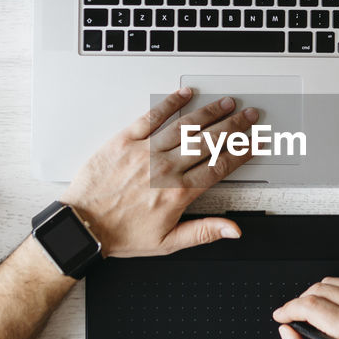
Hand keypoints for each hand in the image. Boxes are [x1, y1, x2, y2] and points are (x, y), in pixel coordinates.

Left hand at [59, 88, 258, 257]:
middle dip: (234, 127)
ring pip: (185, 127)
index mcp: (178, 193)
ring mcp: (145, 153)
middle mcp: (165, 169)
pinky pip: (151, 118)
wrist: (83, 226)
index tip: (254, 143)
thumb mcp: (167, 243)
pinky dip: (169, 104)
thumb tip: (233, 230)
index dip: (241, 153)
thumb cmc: (121, 234)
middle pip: (208, 142)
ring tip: (226, 103)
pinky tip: (184, 95)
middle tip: (249, 116)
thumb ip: (204, 232)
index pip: (219, 167)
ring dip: (209, 113)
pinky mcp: (124, 141)